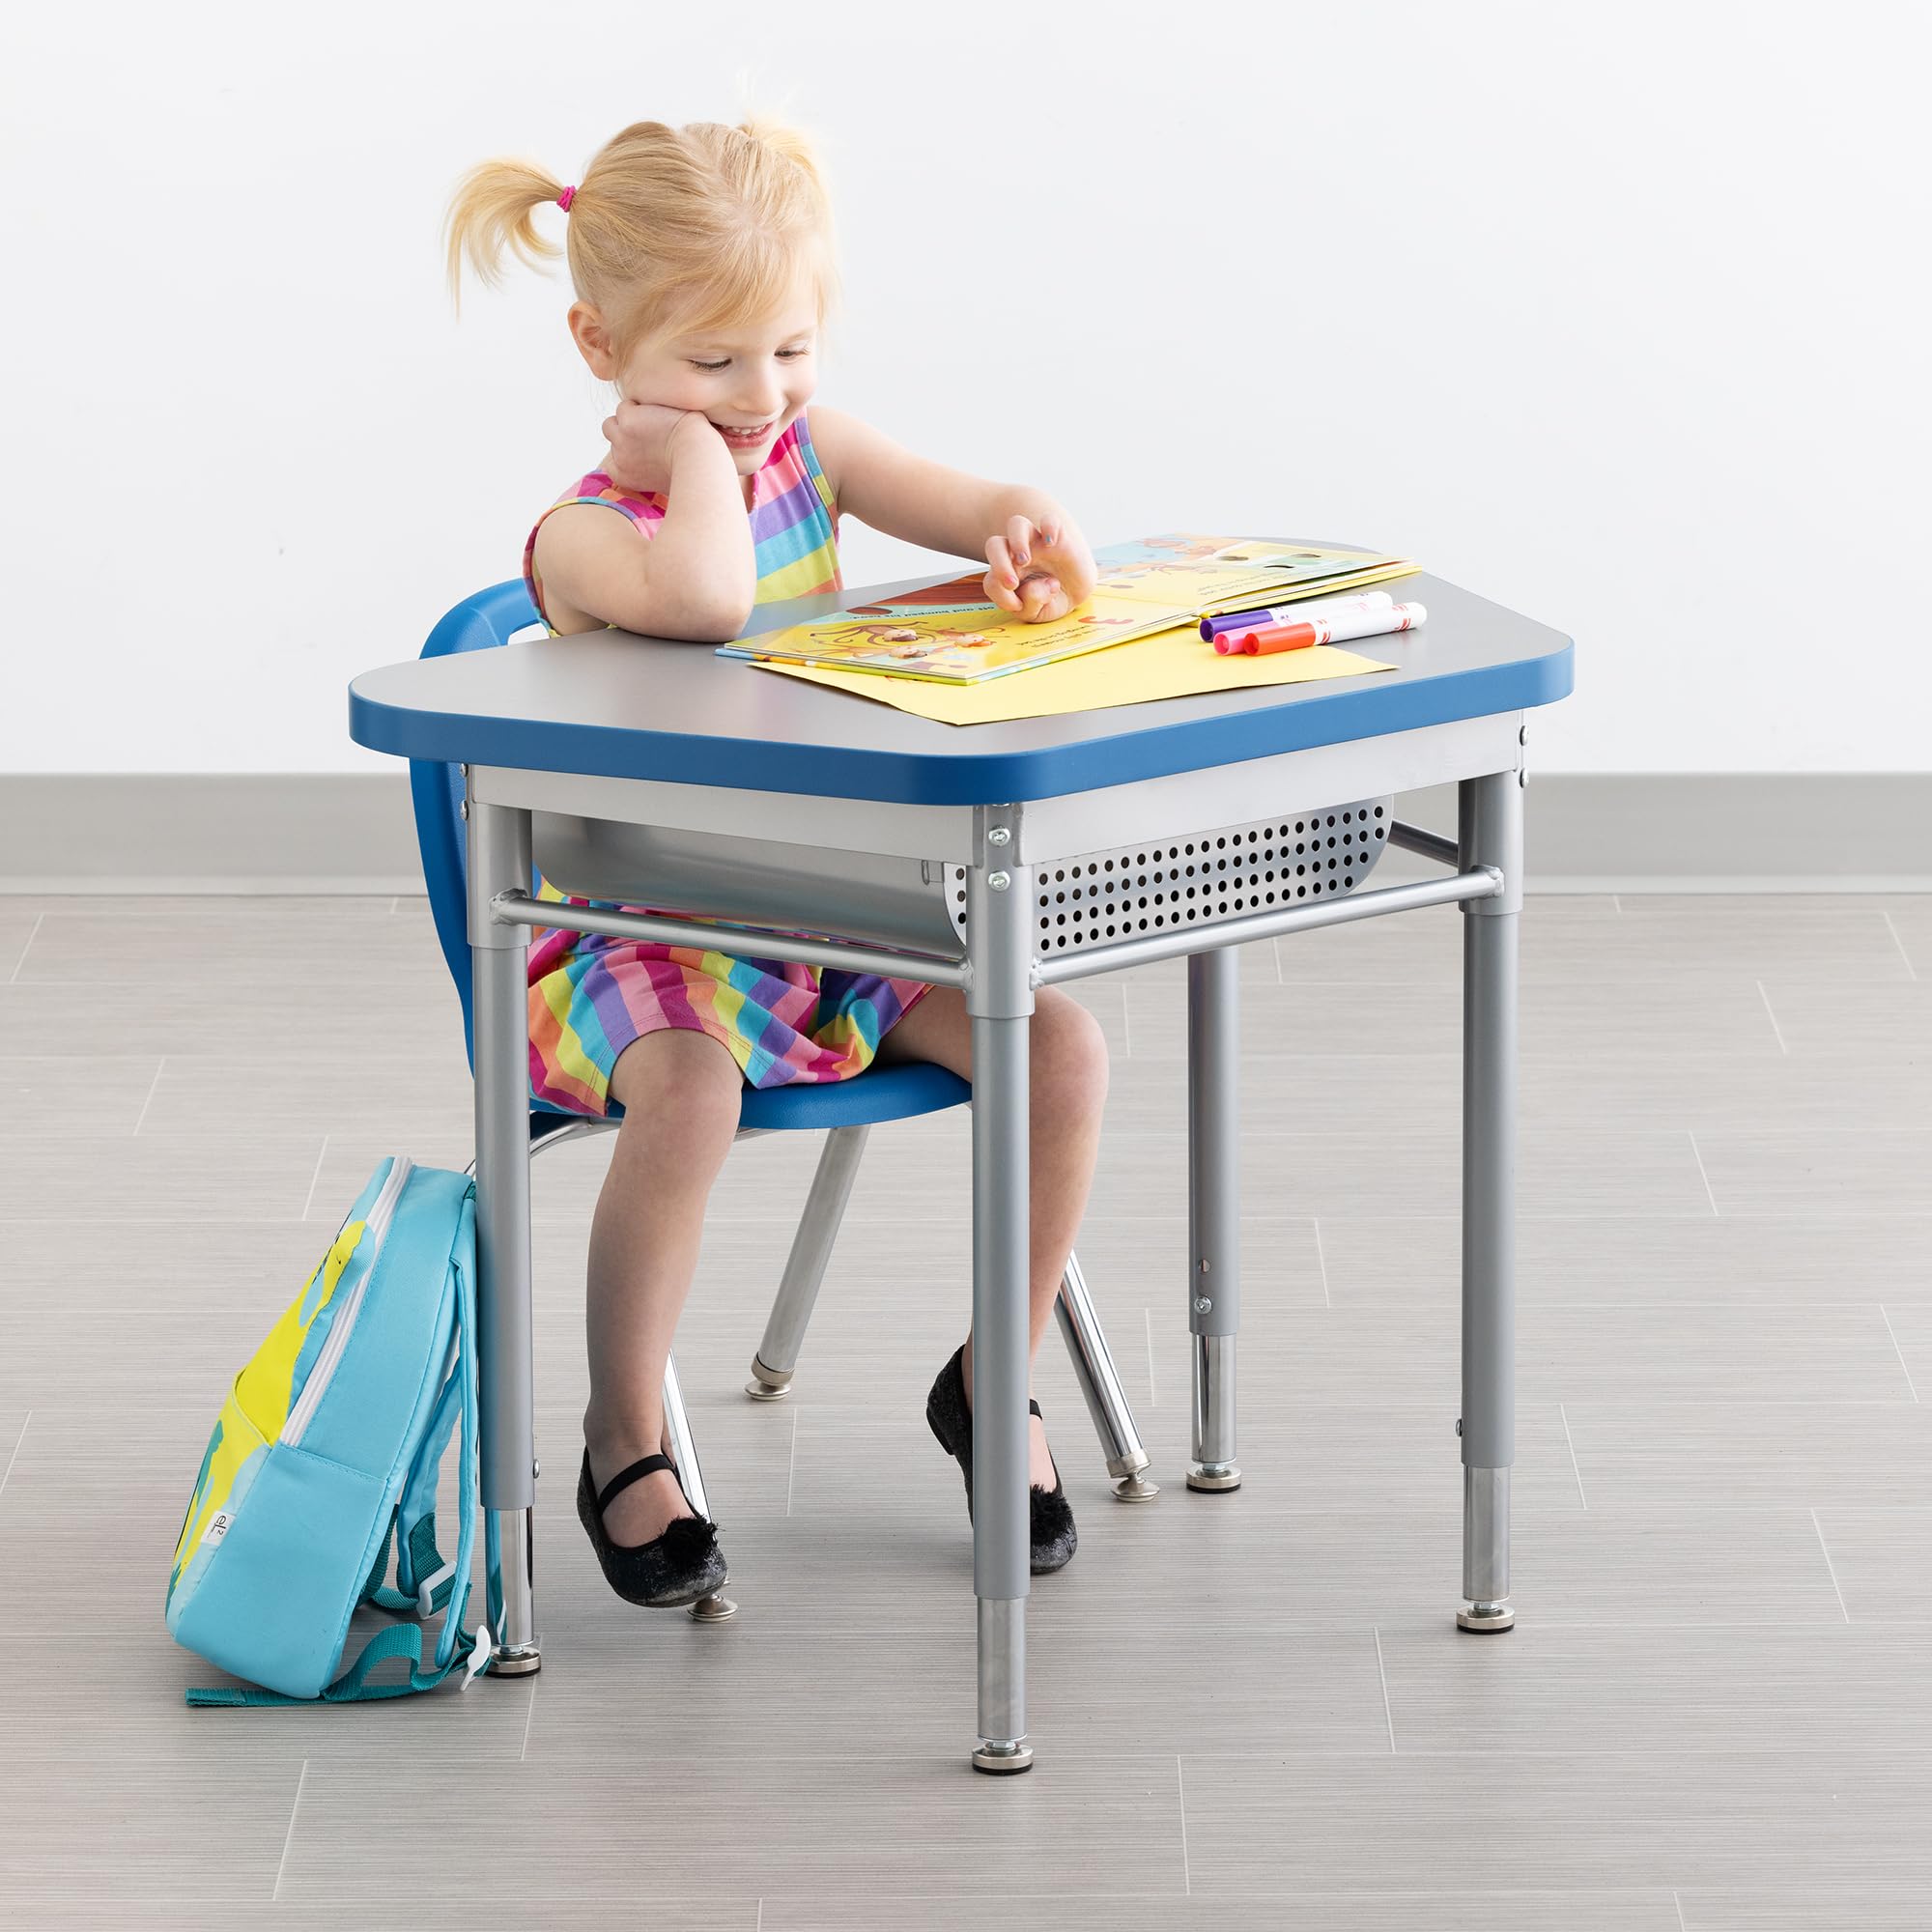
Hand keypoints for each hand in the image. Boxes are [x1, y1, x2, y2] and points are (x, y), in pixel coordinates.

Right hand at [597, 399, 718, 495]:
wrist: (697, 456)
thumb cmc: (692, 469)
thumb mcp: (665, 480)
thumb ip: (650, 472)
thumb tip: (653, 463)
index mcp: (624, 477)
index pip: (612, 458)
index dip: (628, 446)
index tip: (647, 444)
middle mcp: (619, 459)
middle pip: (612, 434)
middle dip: (628, 430)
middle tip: (654, 429)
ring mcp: (620, 439)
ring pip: (615, 420)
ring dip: (631, 416)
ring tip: (657, 420)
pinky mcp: (627, 420)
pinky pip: (628, 405)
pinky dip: (642, 406)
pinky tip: (661, 412)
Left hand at [984, 511, 1095, 622]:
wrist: (1076, 592)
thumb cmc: (1050, 600)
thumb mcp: (1038, 614)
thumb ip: (1030, 605)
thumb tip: (1035, 586)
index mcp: (1006, 575)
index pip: (992, 580)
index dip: (1000, 594)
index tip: (1018, 606)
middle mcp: (1017, 555)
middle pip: (994, 545)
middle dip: (998, 563)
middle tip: (1012, 583)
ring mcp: (1037, 543)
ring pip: (1016, 524)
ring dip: (1017, 541)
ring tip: (1025, 560)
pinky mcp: (1058, 537)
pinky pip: (1050, 519)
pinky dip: (1049, 526)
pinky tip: (1051, 543)